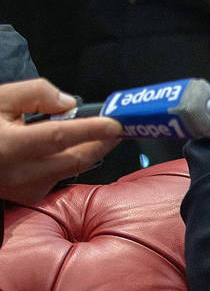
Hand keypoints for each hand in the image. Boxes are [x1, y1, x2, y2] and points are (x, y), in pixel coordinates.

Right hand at [0, 79, 122, 204]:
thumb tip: (68, 103)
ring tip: (99, 135)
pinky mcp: (25, 196)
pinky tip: (69, 150)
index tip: (116, 123)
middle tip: (118, 129)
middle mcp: (19, 172)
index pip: (60, 137)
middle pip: (75, 159)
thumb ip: (35, 94)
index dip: (92, 129)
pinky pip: (58, 177)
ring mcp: (23, 188)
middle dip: (101, 143)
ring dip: (88, 153)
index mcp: (10, 145)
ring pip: (70, 170)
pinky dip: (69, 162)